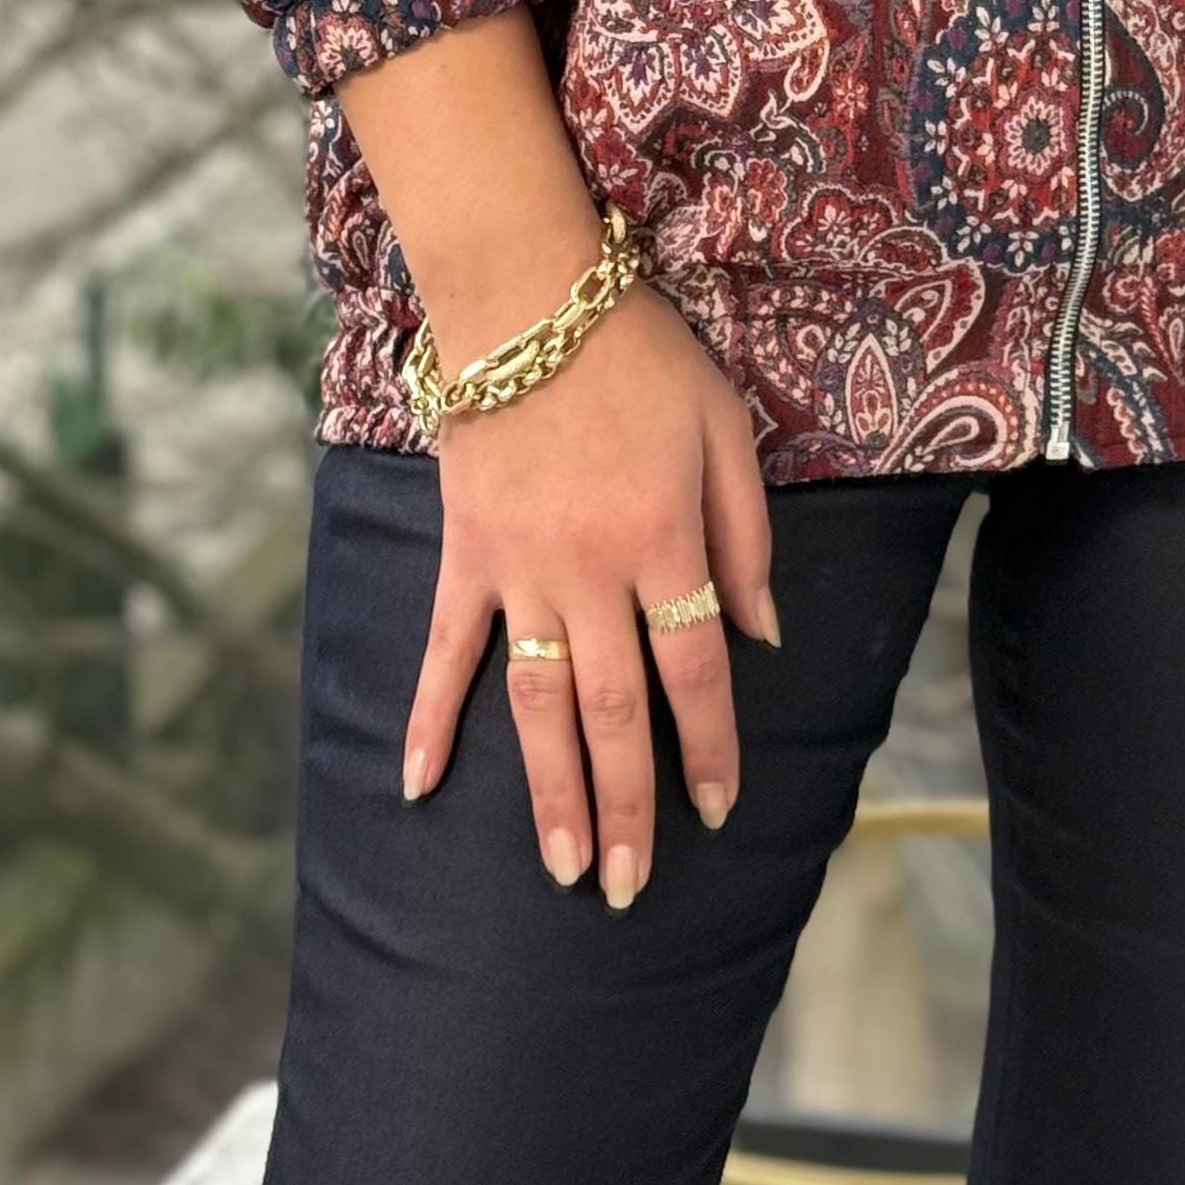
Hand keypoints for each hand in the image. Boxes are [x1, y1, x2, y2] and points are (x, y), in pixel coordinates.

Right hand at [399, 271, 778, 907]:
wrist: (529, 294)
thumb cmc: (641, 354)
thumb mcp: (724, 427)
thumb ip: (746, 536)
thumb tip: (764, 636)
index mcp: (664, 541)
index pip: (696, 670)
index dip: (711, 747)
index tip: (719, 810)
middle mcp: (590, 572)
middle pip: (616, 712)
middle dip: (627, 808)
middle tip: (625, 889)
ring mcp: (518, 570)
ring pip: (537, 703)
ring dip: (550, 791)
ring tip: (561, 869)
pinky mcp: (464, 553)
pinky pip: (445, 650)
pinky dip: (429, 720)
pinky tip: (420, 788)